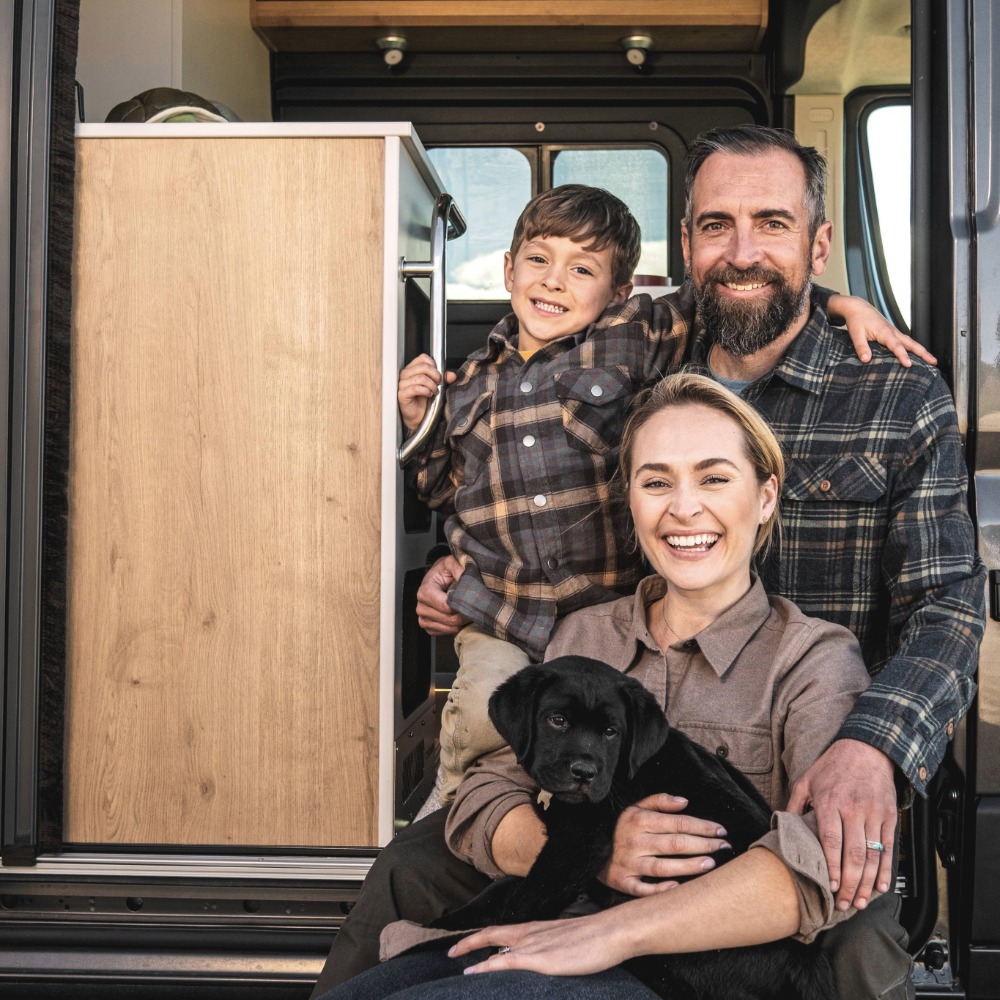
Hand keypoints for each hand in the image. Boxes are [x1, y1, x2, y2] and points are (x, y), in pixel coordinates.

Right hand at [398, 353, 455, 430]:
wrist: (419, 417)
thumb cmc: (424, 401)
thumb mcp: (437, 386)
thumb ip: (444, 379)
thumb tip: (452, 375)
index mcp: (412, 369)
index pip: (423, 358)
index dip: (434, 365)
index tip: (438, 375)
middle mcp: (406, 374)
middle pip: (423, 366)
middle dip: (435, 375)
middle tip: (439, 383)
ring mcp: (402, 384)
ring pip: (421, 378)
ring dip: (432, 385)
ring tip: (434, 391)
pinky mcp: (402, 394)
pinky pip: (416, 388)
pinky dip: (426, 391)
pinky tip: (428, 395)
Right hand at [416, 555, 471, 635]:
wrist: (437, 578)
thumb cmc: (443, 571)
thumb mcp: (450, 563)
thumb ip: (458, 567)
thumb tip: (466, 576)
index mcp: (424, 592)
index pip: (446, 606)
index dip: (462, 604)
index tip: (473, 599)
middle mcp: (421, 607)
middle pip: (450, 619)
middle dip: (465, 613)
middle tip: (476, 606)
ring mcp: (423, 619)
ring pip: (450, 628)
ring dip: (462, 621)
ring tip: (468, 609)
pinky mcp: (429, 628)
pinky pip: (447, 633)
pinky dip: (457, 626)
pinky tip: (459, 616)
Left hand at [449, 911, 630, 976]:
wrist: (611, 932)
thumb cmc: (595, 938)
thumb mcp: (567, 941)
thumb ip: (551, 947)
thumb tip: (545, 958)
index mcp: (536, 928)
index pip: (500, 929)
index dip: (481, 936)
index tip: (465, 944)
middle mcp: (530, 933)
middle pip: (491, 933)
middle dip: (469, 943)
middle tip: (451, 953)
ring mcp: (534, 945)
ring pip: (496, 949)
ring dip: (475, 959)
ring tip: (460, 969)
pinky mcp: (541, 959)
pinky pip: (507, 961)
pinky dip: (488, 967)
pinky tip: (475, 973)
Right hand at [599, 793, 730, 895]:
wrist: (589, 845)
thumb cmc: (620, 825)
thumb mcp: (635, 806)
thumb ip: (659, 801)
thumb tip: (685, 802)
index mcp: (640, 820)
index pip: (678, 823)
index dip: (702, 826)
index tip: (721, 830)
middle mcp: (635, 841)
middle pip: (676, 844)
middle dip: (703, 845)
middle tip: (724, 847)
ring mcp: (629, 863)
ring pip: (664, 867)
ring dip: (689, 866)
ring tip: (710, 864)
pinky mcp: (622, 882)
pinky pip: (644, 889)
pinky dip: (660, 890)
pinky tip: (678, 887)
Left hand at [787, 738, 896, 910]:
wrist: (867, 749)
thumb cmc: (833, 765)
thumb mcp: (806, 780)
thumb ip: (794, 804)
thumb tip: (782, 825)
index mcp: (829, 802)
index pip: (830, 841)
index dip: (832, 867)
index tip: (831, 886)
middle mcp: (853, 809)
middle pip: (853, 854)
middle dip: (850, 883)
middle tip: (845, 903)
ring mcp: (873, 813)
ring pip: (872, 855)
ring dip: (868, 882)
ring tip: (861, 901)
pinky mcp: (889, 816)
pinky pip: (888, 847)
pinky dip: (886, 869)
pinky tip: (881, 885)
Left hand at [828, 293, 936, 367]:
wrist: (858, 308)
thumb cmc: (857, 319)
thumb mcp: (856, 334)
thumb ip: (861, 347)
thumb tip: (866, 360)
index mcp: (885, 332)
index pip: (896, 346)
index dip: (903, 356)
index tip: (908, 365)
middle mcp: (893, 332)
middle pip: (911, 343)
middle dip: (923, 353)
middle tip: (934, 362)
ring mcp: (894, 332)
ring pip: (911, 342)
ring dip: (921, 351)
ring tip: (931, 361)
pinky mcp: (892, 333)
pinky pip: (905, 342)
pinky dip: (913, 348)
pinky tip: (916, 355)